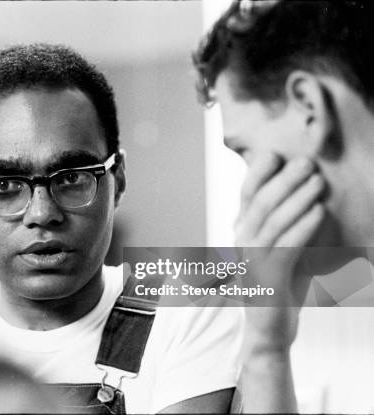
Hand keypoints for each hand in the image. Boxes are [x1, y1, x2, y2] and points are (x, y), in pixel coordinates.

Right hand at [236, 153, 325, 347]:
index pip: (245, 194)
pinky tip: (318, 213)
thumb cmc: (278, 285)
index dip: (257, 172)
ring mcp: (251, 258)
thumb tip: (308, 196)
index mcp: (242, 231)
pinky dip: (302, 227)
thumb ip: (284, 225)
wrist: (268, 327)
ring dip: (297, 199)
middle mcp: (241, 241)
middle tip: (307, 163)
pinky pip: (286, 245)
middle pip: (260, 202)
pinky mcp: (266, 275)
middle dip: (284, 179)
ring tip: (318, 183)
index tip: (276, 153)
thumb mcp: (278, 249)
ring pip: (272, 221)